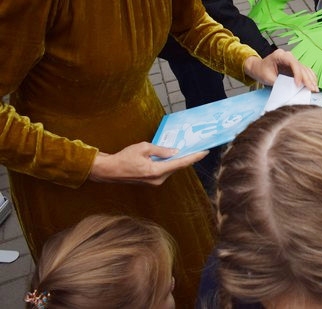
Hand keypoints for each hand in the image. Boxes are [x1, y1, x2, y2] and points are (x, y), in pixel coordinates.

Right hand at [89, 142, 207, 184]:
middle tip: (195, 146)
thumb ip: (161, 150)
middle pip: (176, 166)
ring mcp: (154, 182)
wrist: (108, 170)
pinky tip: (169, 155)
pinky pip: (163, 170)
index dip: (194, 157)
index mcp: (156, 171)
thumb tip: (175, 151)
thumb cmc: (124, 157)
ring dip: (175, 160)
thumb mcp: (144, 147)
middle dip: (185, 157)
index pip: (180, 163)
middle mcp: (158, 179)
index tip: (205, 152)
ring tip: (183, 148)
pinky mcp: (151, 181)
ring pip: (170, 169)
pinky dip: (167, 163)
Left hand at [244, 49, 318, 90]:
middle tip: (312, 89)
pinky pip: (305, 70)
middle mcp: (288, 56)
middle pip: (301, 66)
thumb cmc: (260, 70)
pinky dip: (310, 77)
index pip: (293, 63)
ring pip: (305, 69)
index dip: (298, 74)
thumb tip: (290, 90)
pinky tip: (314, 83)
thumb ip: (278, 82)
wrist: (258, 67)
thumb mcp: (267, 77)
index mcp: (280, 55)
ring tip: (315, 88)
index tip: (298, 84)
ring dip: (311, 79)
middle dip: (307, 79)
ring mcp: (292, 60)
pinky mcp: (295, 66)